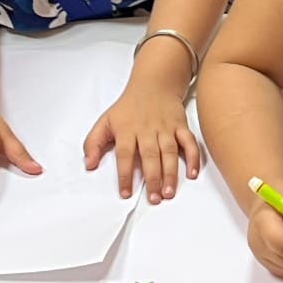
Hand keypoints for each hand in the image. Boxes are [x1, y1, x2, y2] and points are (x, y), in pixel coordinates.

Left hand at [83, 87, 198, 202]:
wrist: (154, 83)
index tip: (125, 193)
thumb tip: (89, 164)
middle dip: (152, 179)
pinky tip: (192, 173)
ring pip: (169, 152)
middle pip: (150, 156)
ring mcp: (166, 128)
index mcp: (127, 129)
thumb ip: (93, 143)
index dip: (125, 174)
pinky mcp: (181, 126)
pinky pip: (189, 142)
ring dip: (171, 173)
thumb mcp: (105, 121)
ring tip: (169, 193)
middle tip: (154, 199)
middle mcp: (147, 129)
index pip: (125, 154)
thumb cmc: (129, 107)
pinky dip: (193, 157)